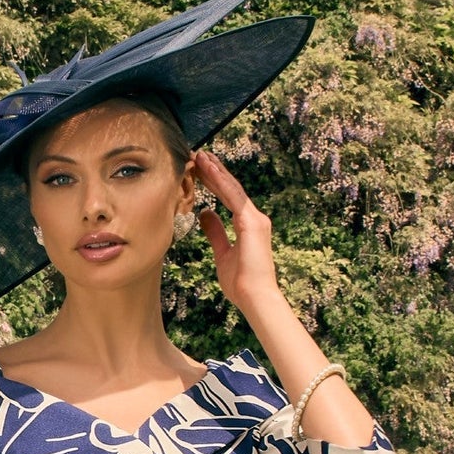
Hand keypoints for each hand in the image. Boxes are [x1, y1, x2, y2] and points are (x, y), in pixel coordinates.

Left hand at [193, 149, 282, 319]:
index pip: (228, 198)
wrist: (255, 297)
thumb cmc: (241, 283)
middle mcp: (254, 218)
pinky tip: (209, 169)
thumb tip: (205, 213)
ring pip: (232, 188)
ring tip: (200, 156)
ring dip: (215, 171)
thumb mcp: (222, 253)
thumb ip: (215, 232)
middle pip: (231, 189)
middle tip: (198, 155)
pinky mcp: (252, 222)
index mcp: (248, 225)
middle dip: (214, 171)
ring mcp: (255, 219)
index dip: (214, 182)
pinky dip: (221, 182)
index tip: (200, 170)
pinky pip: (233, 197)